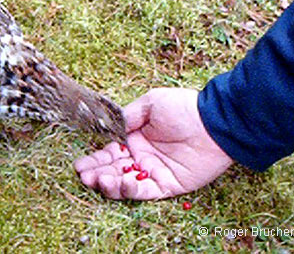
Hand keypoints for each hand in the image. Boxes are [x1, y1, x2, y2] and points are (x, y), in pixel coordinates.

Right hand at [73, 88, 232, 199]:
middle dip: (96, 174)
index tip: (80, 165)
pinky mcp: (168, 185)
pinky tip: (120, 184)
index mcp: (136, 138)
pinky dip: (130, 190)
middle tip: (83, 176)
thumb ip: (128, 116)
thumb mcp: (151, 103)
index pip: (109, 152)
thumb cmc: (184, 108)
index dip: (94, 159)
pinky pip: (145, 191)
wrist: (214, 122)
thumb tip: (110, 127)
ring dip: (109, 184)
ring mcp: (154, 172)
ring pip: (125, 184)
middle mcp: (142, 156)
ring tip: (98, 181)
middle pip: (113, 170)